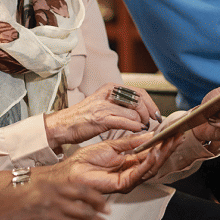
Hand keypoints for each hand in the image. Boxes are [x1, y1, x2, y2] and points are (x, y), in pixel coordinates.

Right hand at [44, 82, 162, 146]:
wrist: (63, 125)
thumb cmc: (84, 118)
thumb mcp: (103, 104)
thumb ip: (120, 104)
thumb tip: (142, 110)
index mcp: (109, 88)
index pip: (139, 92)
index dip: (151, 104)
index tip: (156, 115)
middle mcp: (107, 94)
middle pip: (139, 101)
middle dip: (148, 114)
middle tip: (149, 124)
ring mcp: (104, 105)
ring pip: (134, 113)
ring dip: (142, 123)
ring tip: (140, 129)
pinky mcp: (100, 118)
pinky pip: (125, 122)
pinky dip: (134, 128)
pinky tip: (135, 131)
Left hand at [50, 134, 182, 193]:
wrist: (72, 170)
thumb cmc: (87, 160)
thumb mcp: (112, 145)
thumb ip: (131, 142)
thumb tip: (149, 135)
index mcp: (130, 162)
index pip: (151, 152)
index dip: (162, 142)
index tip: (172, 131)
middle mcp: (132, 171)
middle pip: (155, 160)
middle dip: (167, 147)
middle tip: (177, 135)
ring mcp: (129, 179)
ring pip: (151, 167)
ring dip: (162, 154)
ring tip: (169, 142)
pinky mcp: (123, 185)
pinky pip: (139, 173)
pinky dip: (148, 162)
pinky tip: (154, 152)